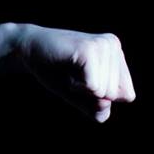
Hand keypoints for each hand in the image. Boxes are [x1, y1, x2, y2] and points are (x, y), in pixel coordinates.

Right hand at [14, 23, 135, 122]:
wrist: (26, 50)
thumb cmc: (53, 71)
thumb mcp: (78, 94)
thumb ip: (96, 107)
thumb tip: (105, 104)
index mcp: (117, 55)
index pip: (127, 95)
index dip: (101, 98)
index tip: (82, 82)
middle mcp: (113, 46)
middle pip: (114, 95)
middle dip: (88, 94)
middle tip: (71, 76)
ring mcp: (103, 46)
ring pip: (104, 92)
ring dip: (80, 90)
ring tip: (68, 72)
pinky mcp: (90, 50)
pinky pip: (94, 87)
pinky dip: (76, 88)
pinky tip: (66, 72)